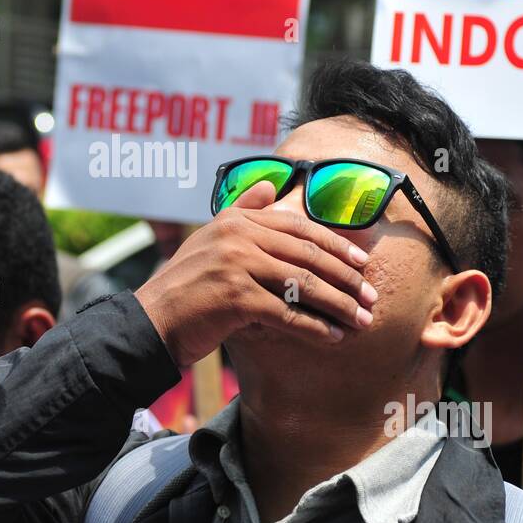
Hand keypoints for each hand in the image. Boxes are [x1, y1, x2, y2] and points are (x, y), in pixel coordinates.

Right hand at [134, 181, 376, 367]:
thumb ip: (242, 210)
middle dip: (346, 278)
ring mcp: (237, 266)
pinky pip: (288, 314)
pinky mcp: (236, 298)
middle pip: (308, 256)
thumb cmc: (185, 286)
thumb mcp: (210, 238)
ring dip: (339, 305)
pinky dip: (315, 328)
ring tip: (361, 321)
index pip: (299, 228)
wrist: (151, 321)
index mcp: (236, 220)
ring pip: (303, 285)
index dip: (336, 246)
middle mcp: (238, 237)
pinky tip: (333, 337)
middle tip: (371, 296)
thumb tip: (270, 185)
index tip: (362, 263)